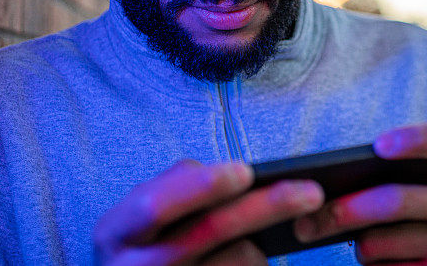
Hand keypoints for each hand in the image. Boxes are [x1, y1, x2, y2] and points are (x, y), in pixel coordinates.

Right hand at [93, 159, 323, 265]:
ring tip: (276, 234)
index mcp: (116, 231)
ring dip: (263, 247)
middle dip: (265, 207)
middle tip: (310, 192)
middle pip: (208, 232)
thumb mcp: (147, 211)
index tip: (247, 171)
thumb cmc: (149, 240)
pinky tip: (261, 261)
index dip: (202, 187)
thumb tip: (235, 176)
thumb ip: (179, 188)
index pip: (156, 204)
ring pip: (235, 263)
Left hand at [293, 121, 426, 265]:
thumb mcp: (416, 185)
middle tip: (306, 221)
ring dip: (356, 244)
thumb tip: (325, 189)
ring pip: (380, 242)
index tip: (378, 145)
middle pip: (396, 200)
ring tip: (354, 240)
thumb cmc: (417, 209)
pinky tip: (374, 260)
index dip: (419, 137)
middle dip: (344, 211)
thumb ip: (388, 175)